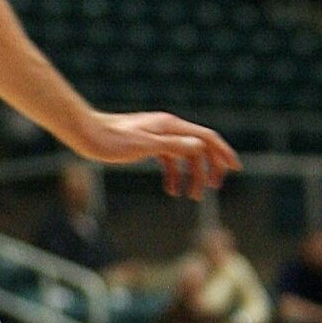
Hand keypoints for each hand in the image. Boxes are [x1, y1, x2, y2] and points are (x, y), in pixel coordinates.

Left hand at [73, 111, 240, 202]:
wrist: (86, 134)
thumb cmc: (112, 140)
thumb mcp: (144, 146)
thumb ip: (172, 146)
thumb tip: (200, 146)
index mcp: (170, 126)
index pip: (206, 137)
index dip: (222, 152)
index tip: (235, 169)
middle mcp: (167, 128)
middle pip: (199, 146)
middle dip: (210, 167)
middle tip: (213, 188)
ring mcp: (157, 136)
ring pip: (185, 155)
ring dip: (192, 174)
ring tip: (193, 196)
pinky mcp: (147, 144)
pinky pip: (169, 159)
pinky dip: (174, 174)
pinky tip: (171, 190)